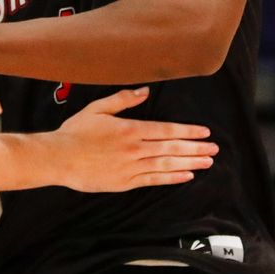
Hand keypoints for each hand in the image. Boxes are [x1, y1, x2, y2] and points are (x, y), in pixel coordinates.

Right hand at [52, 87, 216, 191]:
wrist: (60, 158)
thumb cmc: (76, 131)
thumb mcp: (97, 108)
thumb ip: (123, 100)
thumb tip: (145, 91)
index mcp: (129, 129)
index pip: (166, 130)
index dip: (187, 131)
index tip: (204, 132)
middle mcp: (134, 149)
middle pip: (171, 148)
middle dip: (195, 148)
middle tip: (215, 149)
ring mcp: (131, 167)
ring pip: (166, 164)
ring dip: (189, 163)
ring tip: (207, 162)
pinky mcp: (126, 182)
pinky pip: (154, 179)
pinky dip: (172, 178)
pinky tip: (185, 176)